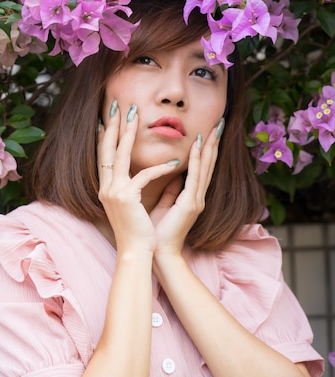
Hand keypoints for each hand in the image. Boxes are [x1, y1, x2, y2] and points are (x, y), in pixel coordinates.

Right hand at [97, 102, 181, 253]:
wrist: (136, 252)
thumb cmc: (139, 231)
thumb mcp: (136, 204)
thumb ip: (140, 186)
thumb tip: (151, 169)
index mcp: (107, 189)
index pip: (104, 157)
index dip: (105, 137)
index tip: (107, 120)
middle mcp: (106, 187)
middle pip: (107, 150)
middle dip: (112, 126)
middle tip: (117, 106)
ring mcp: (113, 192)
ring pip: (119, 155)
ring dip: (128, 133)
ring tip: (135, 115)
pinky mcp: (126, 197)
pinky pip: (143, 175)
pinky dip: (159, 168)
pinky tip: (175, 161)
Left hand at [151, 120, 223, 258]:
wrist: (157, 253)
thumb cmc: (156, 232)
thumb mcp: (164, 205)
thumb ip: (171, 190)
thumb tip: (171, 174)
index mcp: (190, 197)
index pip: (200, 168)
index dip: (204, 149)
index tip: (207, 131)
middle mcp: (196, 197)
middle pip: (207, 164)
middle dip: (213, 143)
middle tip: (218, 123)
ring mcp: (196, 201)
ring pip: (205, 168)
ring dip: (209, 147)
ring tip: (214, 129)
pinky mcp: (191, 205)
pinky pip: (194, 178)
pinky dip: (197, 161)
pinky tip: (198, 146)